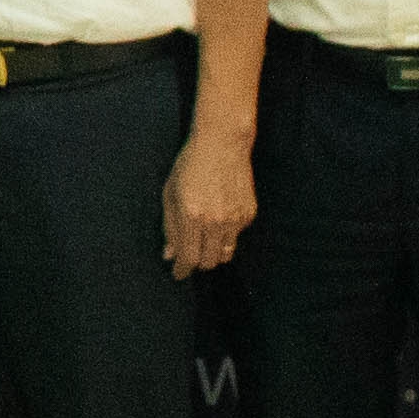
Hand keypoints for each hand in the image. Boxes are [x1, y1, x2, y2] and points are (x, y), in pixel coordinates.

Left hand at [161, 127, 257, 276]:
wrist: (223, 143)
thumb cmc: (190, 165)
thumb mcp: (170, 193)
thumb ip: (170, 227)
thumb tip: (170, 254)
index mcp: (192, 215)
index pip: (188, 257)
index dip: (182, 270)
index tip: (178, 274)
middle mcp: (215, 221)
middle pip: (209, 261)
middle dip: (197, 263)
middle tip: (189, 256)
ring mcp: (235, 218)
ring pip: (225, 254)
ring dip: (213, 253)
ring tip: (203, 240)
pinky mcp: (249, 214)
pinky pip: (236, 236)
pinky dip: (226, 234)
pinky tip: (218, 216)